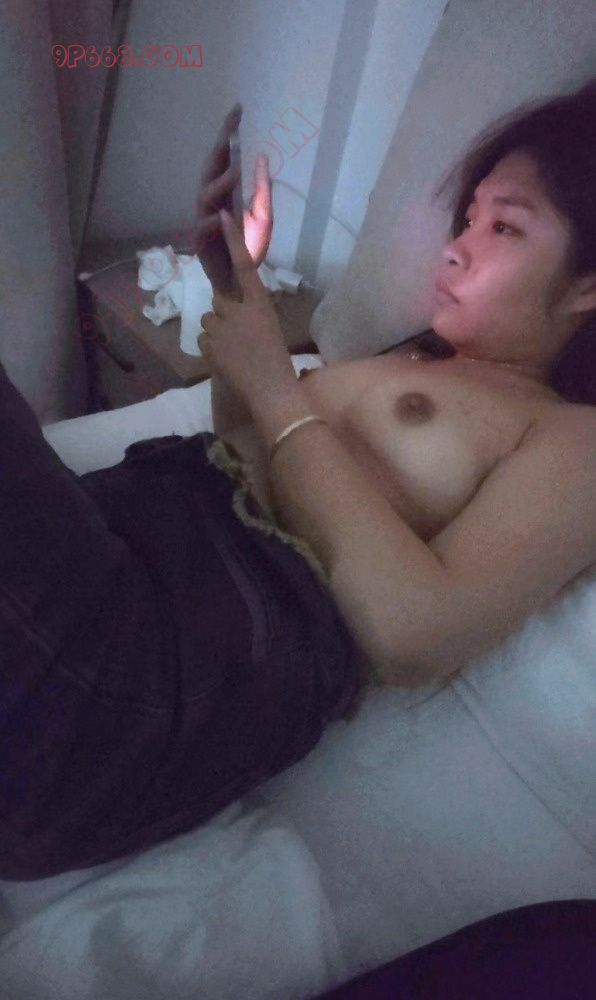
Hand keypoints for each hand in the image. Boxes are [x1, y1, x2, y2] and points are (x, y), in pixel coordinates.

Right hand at [195, 103, 272, 294]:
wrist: (241, 281)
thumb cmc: (247, 248)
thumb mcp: (263, 216)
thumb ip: (262, 190)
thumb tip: (261, 156)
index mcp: (225, 192)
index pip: (224, 156)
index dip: (228, 133)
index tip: (237, 109)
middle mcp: (212, 201)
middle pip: (210, 168)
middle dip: (219, 148)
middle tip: (230, 131)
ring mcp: (205, 220)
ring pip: (205, 195)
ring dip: (220, 182)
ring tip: (235, 172)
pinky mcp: (202, 242)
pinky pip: (203, 228)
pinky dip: (213, 221)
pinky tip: (222, 216)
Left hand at [198, 209, 296, 411]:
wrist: (271, 391)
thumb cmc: (278, 362)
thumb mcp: (271, 329)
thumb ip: (252, 315)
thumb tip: (235, 311)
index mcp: (260, 304)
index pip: (245, 265)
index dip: (233, 241)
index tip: (222, 216)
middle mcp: (238, 309)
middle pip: (219, 300)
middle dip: (224, 314)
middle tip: (239, 336)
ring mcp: (220, 326)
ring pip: (209, 320)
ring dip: (217, 331)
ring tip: (234, 351)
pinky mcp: (208, 343)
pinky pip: (204, 338)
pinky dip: (211, 348)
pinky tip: (227, 360)